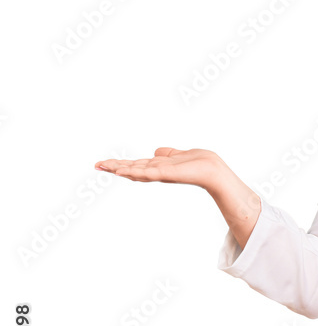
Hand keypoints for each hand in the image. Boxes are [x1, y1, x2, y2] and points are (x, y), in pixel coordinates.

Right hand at [94, 147, 225, 189]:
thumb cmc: (200, 163)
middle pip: (131, 168)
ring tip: (104, 166)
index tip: (103, 163)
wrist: (213, 170)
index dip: (120, 163)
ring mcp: (161, 173)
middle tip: (96, 165)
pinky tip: (124, 171)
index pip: (135, 164)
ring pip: (136, 170)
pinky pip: (148, 172)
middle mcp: (157, 171)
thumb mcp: (178, 155)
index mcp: (158, 166)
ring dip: (120, 168)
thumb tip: (156, 151)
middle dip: (114, 166)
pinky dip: (135, 171)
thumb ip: (166, 154)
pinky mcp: (167, 173)